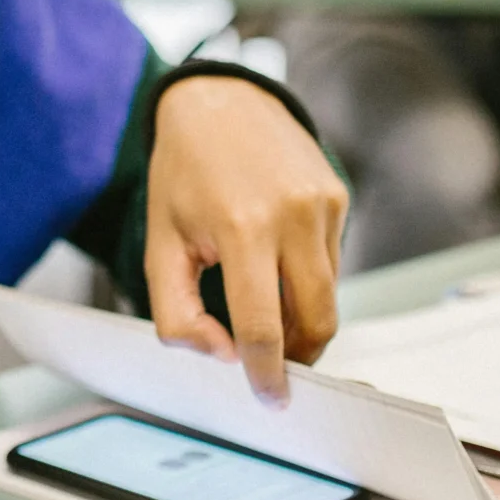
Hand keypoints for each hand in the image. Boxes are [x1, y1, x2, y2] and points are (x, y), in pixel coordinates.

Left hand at [143, 76, 347, 402]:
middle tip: (271, 363)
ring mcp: (323, 204)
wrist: (220, 101)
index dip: (267, 373)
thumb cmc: (184, 172)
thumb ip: (177, 313)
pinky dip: (307, 280)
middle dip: (297, 355)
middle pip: (316, 322)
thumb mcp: (161, 243)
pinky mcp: (339, 198)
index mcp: (242, 228)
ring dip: (301, 317)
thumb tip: (220, 355)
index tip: (270, 399)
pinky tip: (275, 258)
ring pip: (328, 296)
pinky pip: (331, 263)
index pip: (264, 326)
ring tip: (263, 302)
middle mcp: (293, 214)